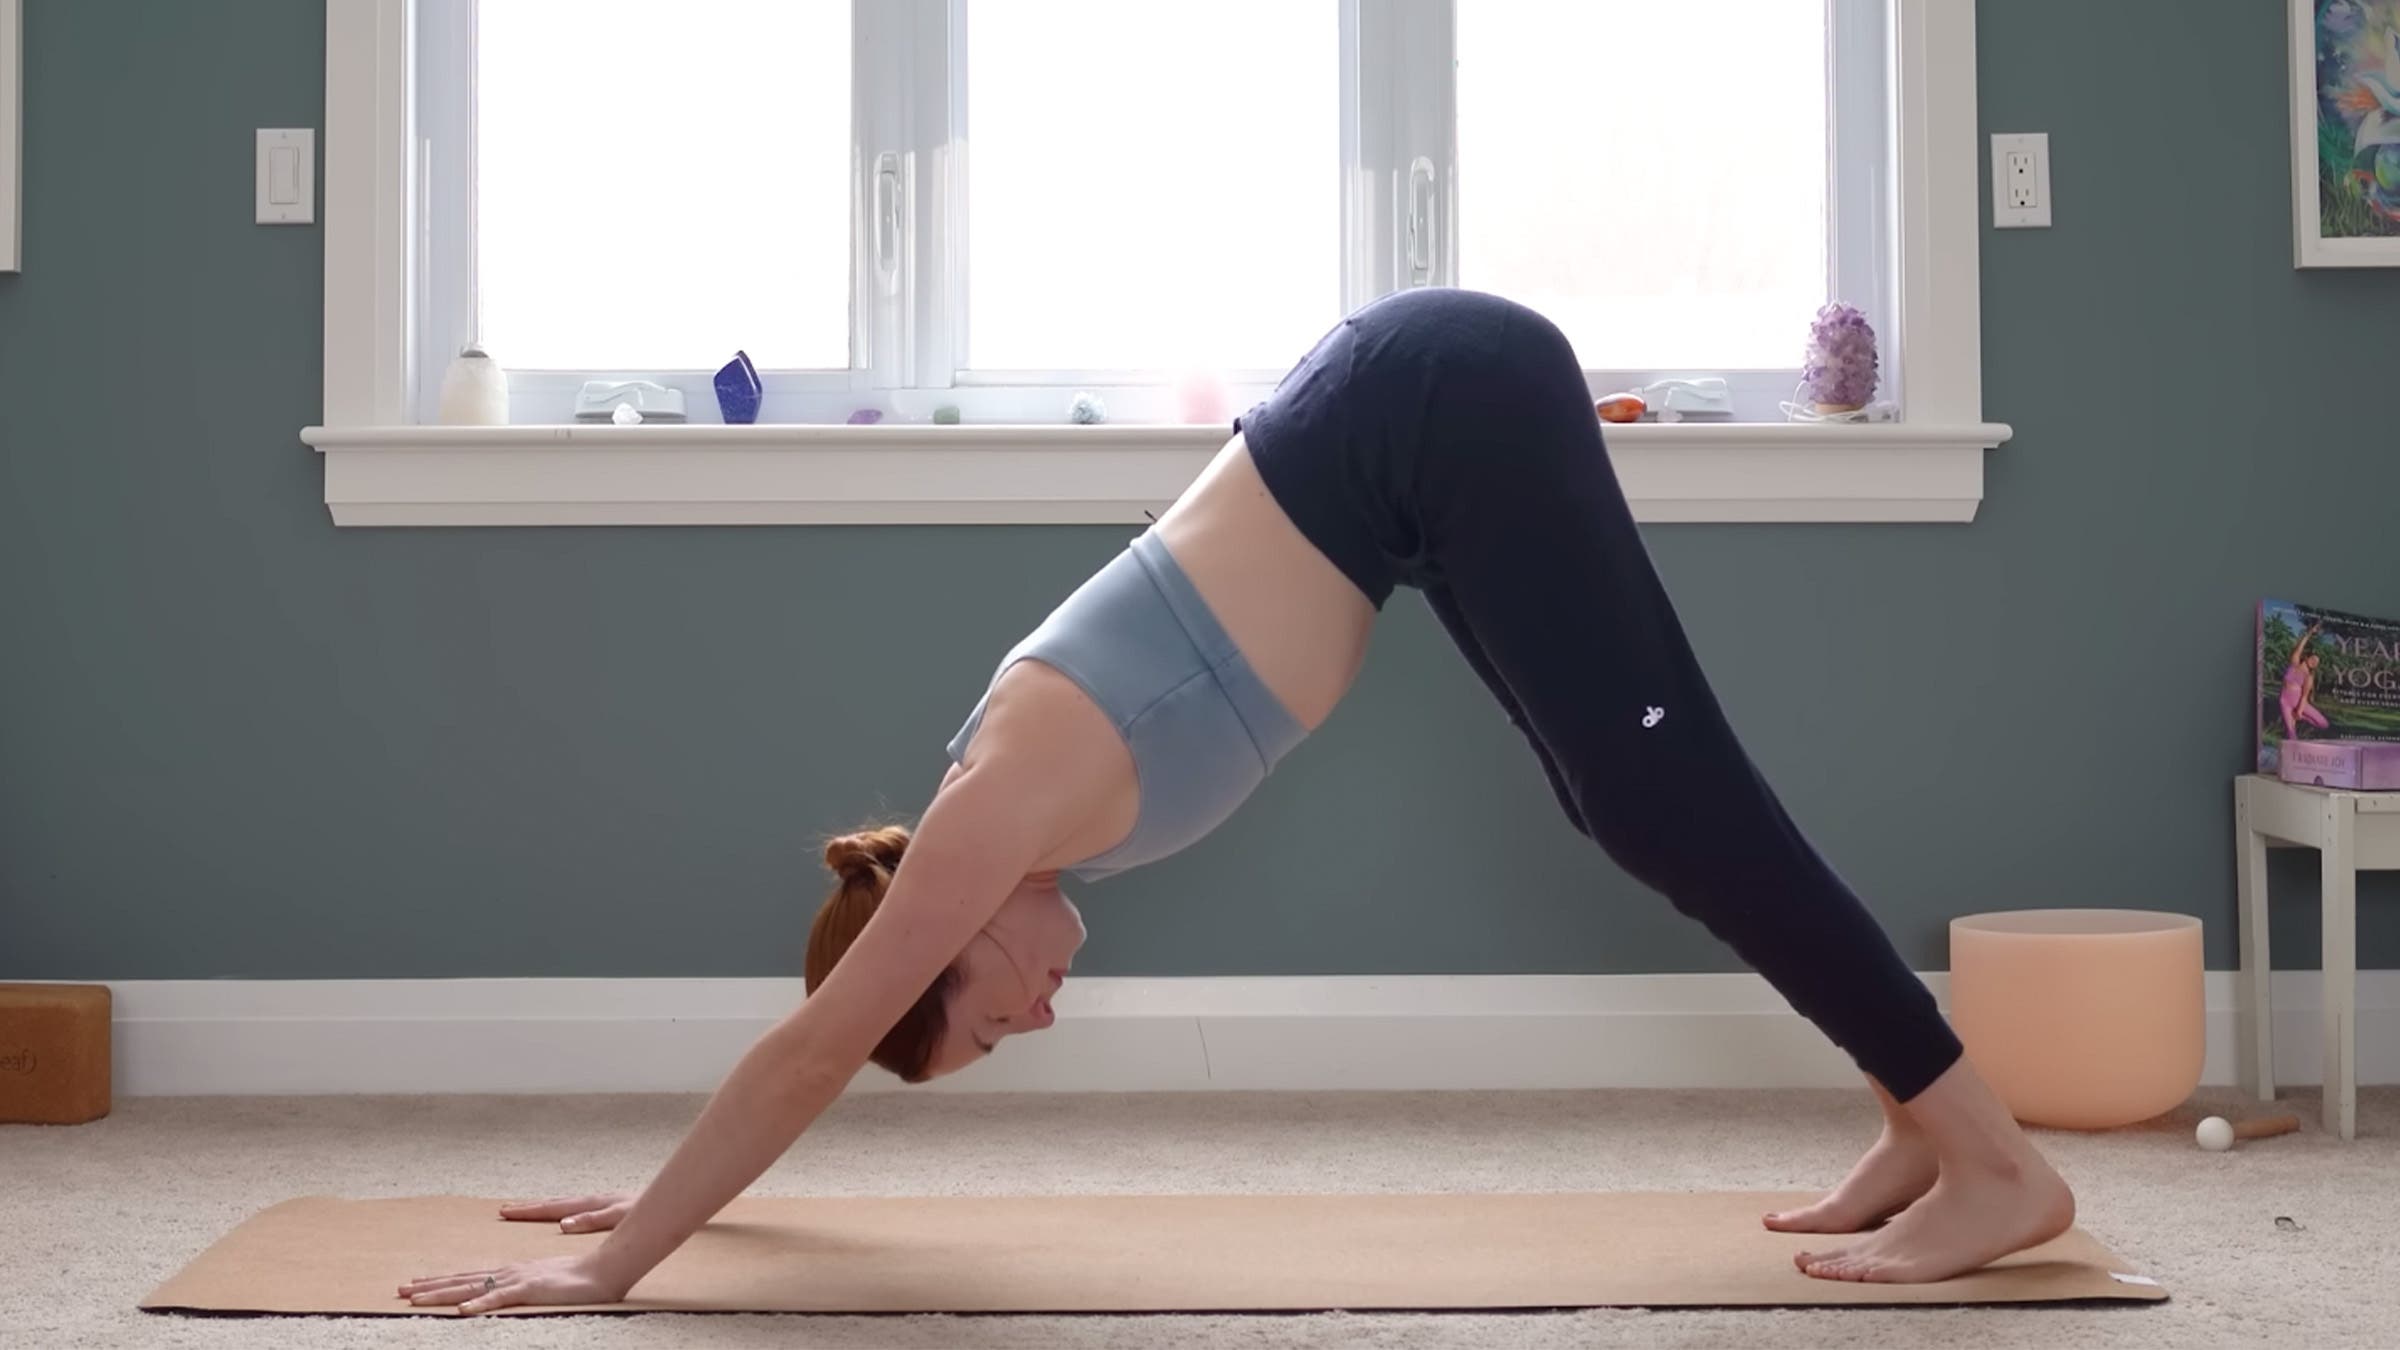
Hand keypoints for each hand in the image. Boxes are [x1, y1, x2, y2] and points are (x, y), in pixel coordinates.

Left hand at [398, 1252, 626, 1314]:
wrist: (605, 1269)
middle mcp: (508, 1273)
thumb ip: (523, 1290)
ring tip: (414, 1299)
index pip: (468, 1278)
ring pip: (471, 1288)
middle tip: (398, 1291)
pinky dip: (479, 1303)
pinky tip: (461, 1310)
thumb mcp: (544, 1286)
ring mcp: (518, 1280)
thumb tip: (502, 1298)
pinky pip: (500, 1298)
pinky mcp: (530, 1289)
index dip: (440, 1282)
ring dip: (441, 1294)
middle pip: (461, 1280)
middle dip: (428, 1286)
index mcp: (511, 1273)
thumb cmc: (579, 1280)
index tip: (414, 1286)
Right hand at [498, 1190, 638, 1234]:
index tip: (505, 1211)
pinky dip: (558, 1210)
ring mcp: (597, 1202)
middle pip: (553, 1204)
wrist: (667, 1200)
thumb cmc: (646, 1210)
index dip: (529, 1211)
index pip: (552, 1208)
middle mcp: (590, 1201)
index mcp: (590, 1203)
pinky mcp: (604, 1207)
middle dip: (528, 1207)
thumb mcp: (619, 1217)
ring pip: (562, 1204)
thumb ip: (593, 1220)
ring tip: (522, 1210)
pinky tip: (558, 1215)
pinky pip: (573, 1207)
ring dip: (542, 1207)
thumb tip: (563, 1225)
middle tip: (504, 1210)